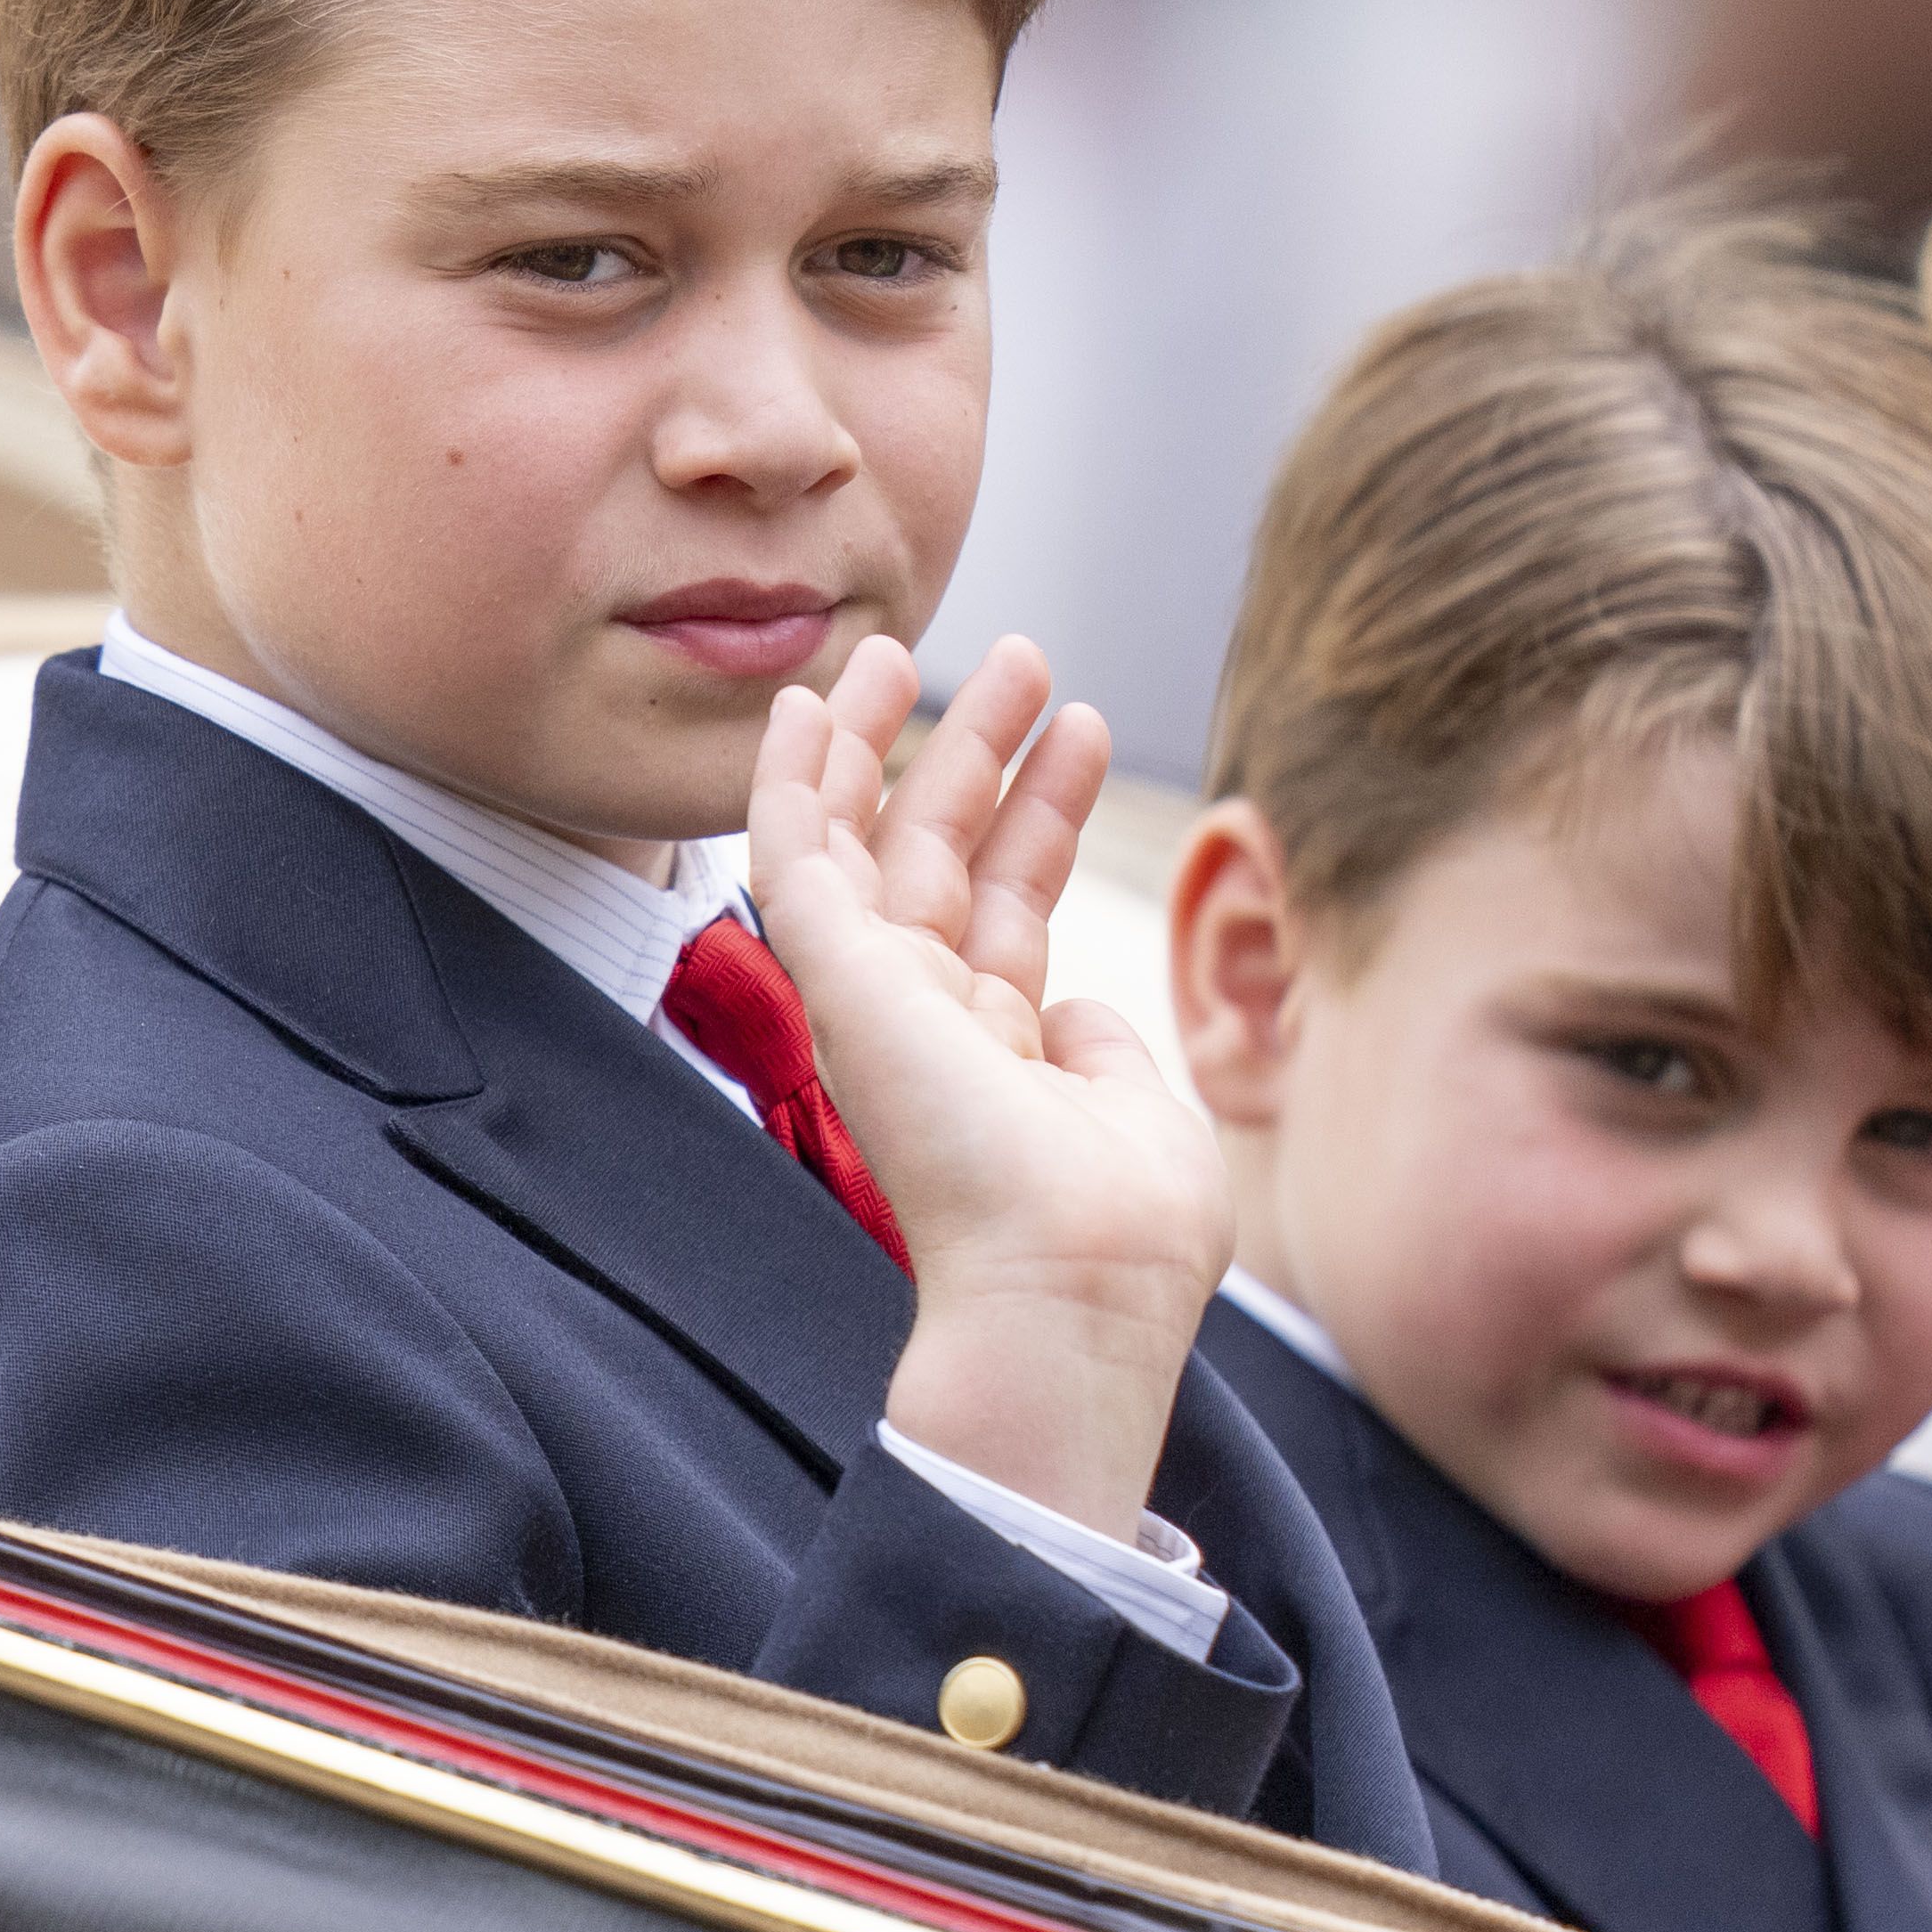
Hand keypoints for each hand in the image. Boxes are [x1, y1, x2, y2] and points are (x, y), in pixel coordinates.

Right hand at [747, 632, 1233, 1542]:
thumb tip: (1080, 1015)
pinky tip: (810, 701)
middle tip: (1019, 655)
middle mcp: (928, 1023)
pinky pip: (794, 855)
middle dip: (978, 749)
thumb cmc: (1126, 1233)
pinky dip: (795, 775)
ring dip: (893, 736)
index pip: (1012, 903)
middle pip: (943, 854)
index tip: (1077, 727)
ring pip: (868, 838)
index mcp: (999, 1054)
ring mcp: (877, 1000)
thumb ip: (1102, 1053)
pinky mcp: (837, 980)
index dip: (1043, 810)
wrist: (1073, 1291)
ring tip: (927, 640)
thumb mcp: (1137, 1118)